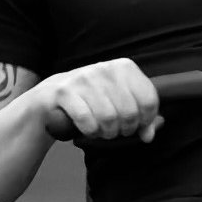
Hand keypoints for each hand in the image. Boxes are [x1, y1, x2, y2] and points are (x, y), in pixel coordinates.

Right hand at [37, 58, 162, 141]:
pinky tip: (90, 130)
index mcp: (125, 67)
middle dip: (126, 129)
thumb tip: (150, 134)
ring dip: (108, 132)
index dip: (147, 120)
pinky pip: (86, 120)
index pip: (149, 100)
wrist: (51, 96)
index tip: (139, 127)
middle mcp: (106, 69)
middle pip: (130, 112)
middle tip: (118, 132)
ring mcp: (84, 79)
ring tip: (104, 132)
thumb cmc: (93, 100)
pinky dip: (91, 131)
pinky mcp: (65, 91)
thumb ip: (140, 117)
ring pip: (108, 118)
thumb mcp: (119, 101)